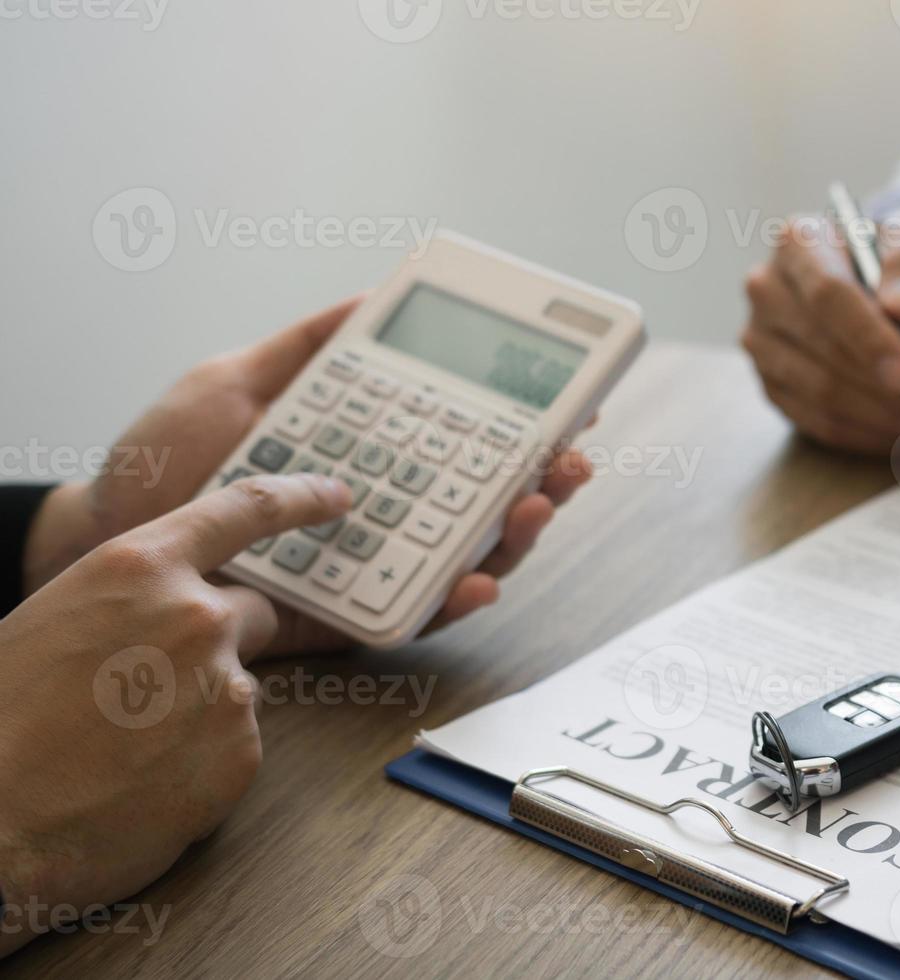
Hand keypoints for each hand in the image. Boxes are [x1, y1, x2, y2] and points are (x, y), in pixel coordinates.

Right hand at [0, 473, 350, 957]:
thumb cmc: (2, 724)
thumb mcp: (55, 623)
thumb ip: (127, 604)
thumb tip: (158, 615)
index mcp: (137, 569)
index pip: (244, 510)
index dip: (299, 499)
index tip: (337, 497)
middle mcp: (196, 616)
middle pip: (249, 616)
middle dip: (217, 645)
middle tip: (150, 691)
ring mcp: (227, 686)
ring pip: (236, 690)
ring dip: (199, 713)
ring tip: (120, 751)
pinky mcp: (241, 754)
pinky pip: (234, 749)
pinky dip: (200, 766)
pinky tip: (140, 785)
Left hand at [22, 297, 593, 654]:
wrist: (105, 539)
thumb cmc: (165, 463)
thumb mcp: (234, 382)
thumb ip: (305, 348)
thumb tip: (371, 297)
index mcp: (371, 451)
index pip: (466, 436)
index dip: (524, 422)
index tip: (571, 400)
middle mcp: (386, 508)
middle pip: (488, 497)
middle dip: (546, 479)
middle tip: (570, 460)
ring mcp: (373, 562)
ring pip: (470, 555)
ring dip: (518, 535)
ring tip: (536, 507)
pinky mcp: (349, 615)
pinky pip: (416, 613)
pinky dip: (455, 599)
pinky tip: (478, 577)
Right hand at [741, 216, 899, 453]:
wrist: (889, 293)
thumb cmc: (899, 266)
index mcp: (799, 243)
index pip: (828, 295)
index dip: (868, 339)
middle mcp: (768, 290)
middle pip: (822, 352)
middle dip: (887, 391)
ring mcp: (763, 341)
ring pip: (819, 395)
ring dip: (882, 419)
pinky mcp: (773, 384)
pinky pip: (816, 422)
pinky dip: (865, 435)